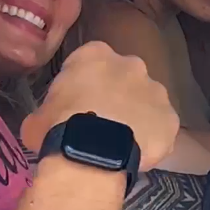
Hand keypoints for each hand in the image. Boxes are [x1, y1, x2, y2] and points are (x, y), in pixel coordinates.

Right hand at [24, 42, 178, 171]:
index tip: (78, 105)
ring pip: (147, 102)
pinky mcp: (171, 118)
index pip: (91, 62)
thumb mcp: (38, 117)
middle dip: (116, 96)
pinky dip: (152, 139)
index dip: (85, 85)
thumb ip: (47, 110)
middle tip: (101, 123)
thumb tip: (44, 123)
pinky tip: (137, 155)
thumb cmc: (58, 129)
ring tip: (119, 143)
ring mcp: (156, 90)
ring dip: (137, 116)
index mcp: (95, 54)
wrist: (90, 154)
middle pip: (125, 78)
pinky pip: (162, 128)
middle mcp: (131, 64)